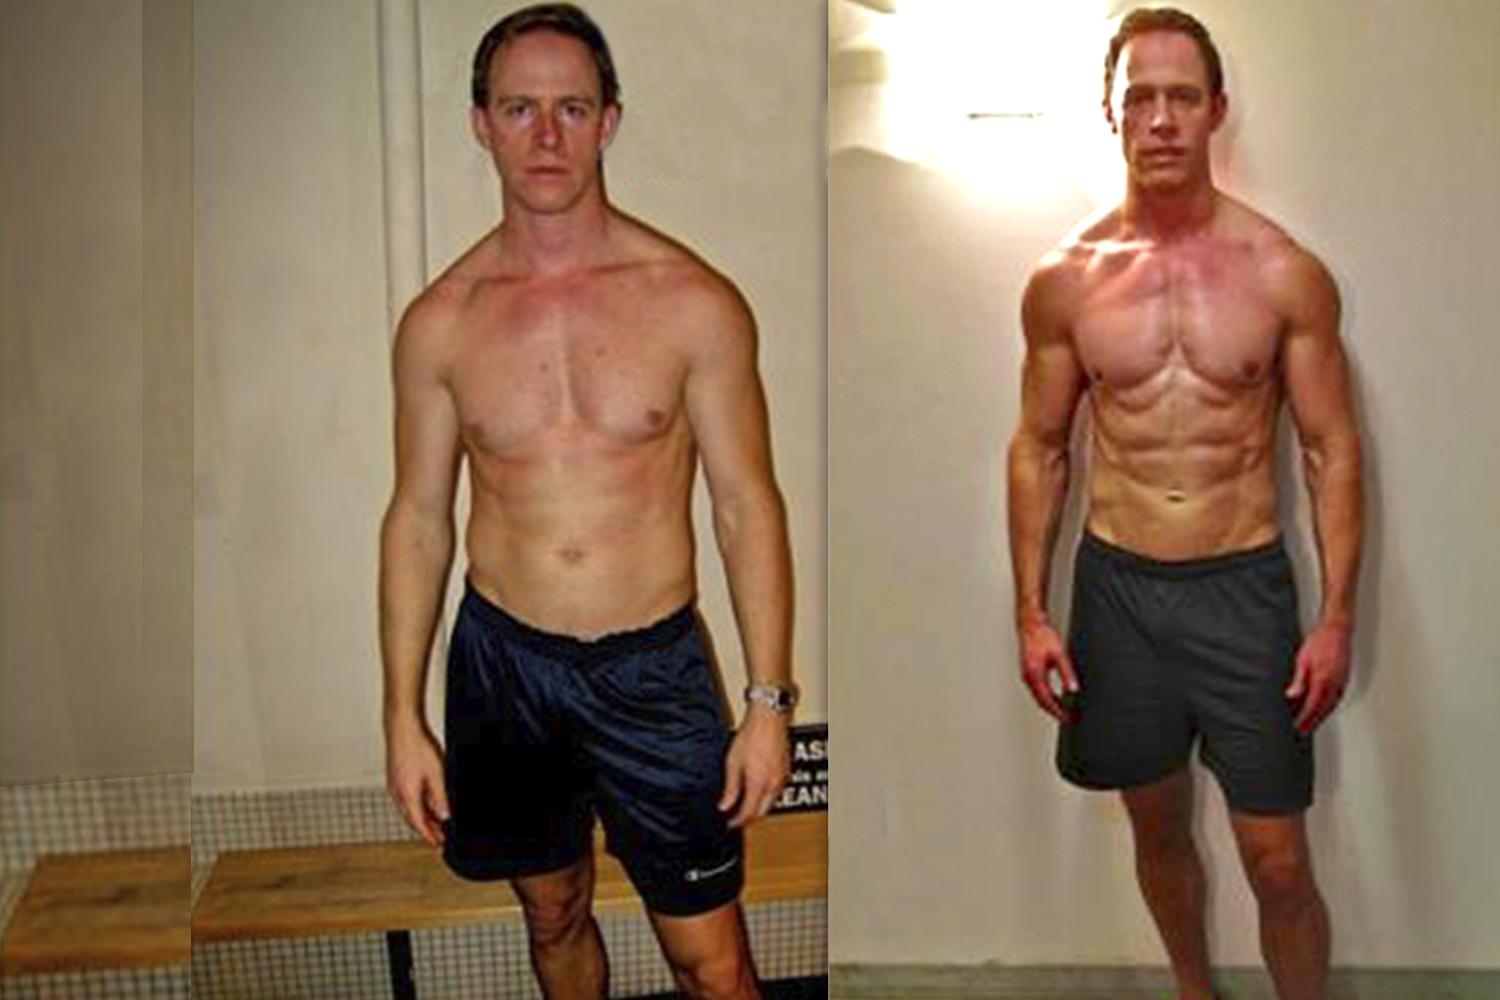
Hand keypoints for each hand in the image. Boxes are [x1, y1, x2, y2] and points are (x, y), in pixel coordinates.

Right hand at [385, 719, 450, 846]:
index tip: (438, 845)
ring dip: (422, 818)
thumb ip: (440, 796)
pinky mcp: (395, 777)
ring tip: (435, 822)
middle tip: (439, 837)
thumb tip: (444, 815)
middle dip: (426, 830)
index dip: (429, 836)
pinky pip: (405, 798)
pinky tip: (424, 802)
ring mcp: (394, 785)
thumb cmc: (416, 745)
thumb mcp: (437, 773)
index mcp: (407, 795)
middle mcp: (397, 793)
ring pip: (409, 809)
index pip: (419, 824)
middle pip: (413, 819)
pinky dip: (416, 805)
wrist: (402, 727)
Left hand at [718, 706, 790, 828]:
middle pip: (762, 812)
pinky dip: (767, 797)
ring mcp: (782, 778)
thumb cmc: (750, 737)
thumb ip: (730, 788)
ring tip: (745, 803)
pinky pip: (777, 791)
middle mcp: (773, 785)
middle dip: (750, 818)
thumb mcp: (733, 763)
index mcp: (758, 784)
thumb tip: (724, 806)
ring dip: (759, 807)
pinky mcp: (786, 771)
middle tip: (737, 817)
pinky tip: (758, 790)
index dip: (738, 822)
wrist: (768, 719)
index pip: (749, 813)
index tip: (730, 824)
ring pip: (771, 803)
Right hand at [1018, 616, 1079, 722]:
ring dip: (1050, 704)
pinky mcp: (1029, 671)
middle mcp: (1028, 677)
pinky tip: (1055, 696)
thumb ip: (1067, 674)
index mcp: (1035, 675)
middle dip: (1054, 711)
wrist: (1031, 624)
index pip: (1046, 700)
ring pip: (1038, 695)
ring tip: (1064, 709)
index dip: (1057, 712)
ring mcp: (1027, 674)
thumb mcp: (1059, 655)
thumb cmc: (1042, 636)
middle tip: (1067, 718)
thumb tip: (1073, 689)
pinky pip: (1037, 689)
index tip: (1066, 719)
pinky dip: (1046, 695)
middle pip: (1041, 701)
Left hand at [1286, 618, 1352, 732]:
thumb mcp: (1302, 660)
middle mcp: (1334, 683)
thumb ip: (1299, 681)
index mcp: (1322, 679)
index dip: (1306, 718)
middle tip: (1305, 731)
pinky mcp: (1345, 678)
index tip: (1299, 726)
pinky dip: (1331, 706)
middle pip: (1324, 708)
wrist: (1336, 630)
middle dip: (1314, 721)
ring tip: (1314, 723)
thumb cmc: (1319, 642)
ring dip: (1323, 716)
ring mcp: (1342, 681)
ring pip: (1333, 704)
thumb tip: (1292, 695)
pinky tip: (1325, 708)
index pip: (1313, 705)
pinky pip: (1338, 697)